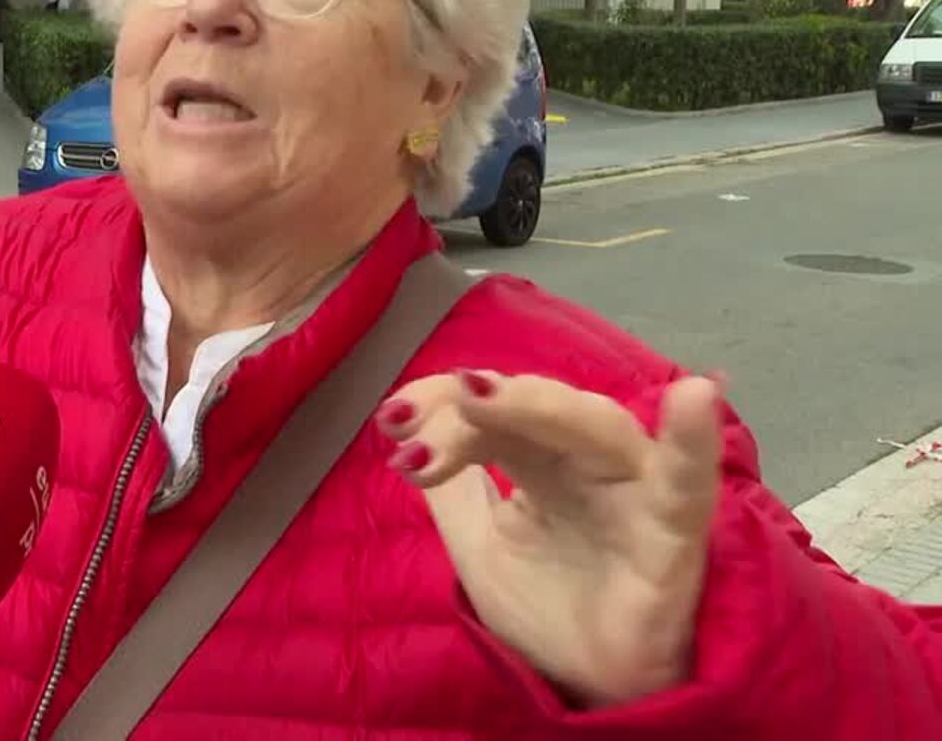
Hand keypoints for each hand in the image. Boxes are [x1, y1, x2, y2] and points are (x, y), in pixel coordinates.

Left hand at [375, 369, 723, 707]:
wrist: (598, 690)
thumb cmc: (549, 610)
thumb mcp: (477, 546)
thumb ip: (451, 489)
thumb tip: (410, 431)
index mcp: (540, 458)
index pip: (489, 410)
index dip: (440, 405)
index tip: (390, 422)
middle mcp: (587, 460)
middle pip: (531, 406)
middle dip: (464, 405)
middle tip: (406, 421)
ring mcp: (634, 489)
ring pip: (592, 424)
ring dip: (533, 404)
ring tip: (475, 393)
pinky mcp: (673, 534)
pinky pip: (688, 485)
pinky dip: (692, 442)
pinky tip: (694, 397)